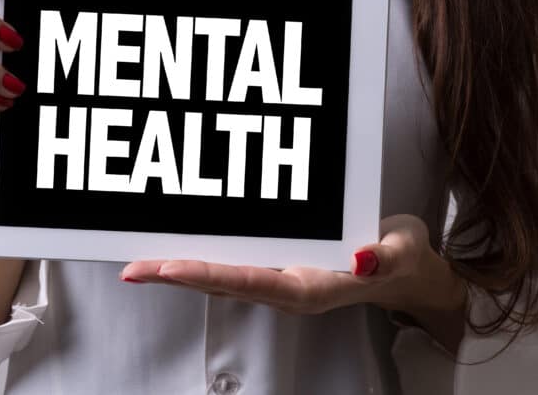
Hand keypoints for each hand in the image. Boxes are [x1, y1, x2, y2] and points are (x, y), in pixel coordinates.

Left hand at [120, 214, 466, 351]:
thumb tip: (361, 259)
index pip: (252, 280)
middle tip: (131, 266)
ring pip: (221, 275)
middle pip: (222, 281)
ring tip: (140, 260)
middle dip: (176, 274)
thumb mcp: (403, 251)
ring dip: (180, 268)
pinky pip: (233, 264)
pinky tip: (180, 249)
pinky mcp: (278, 267)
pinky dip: (203, 258)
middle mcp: (288, 287)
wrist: (405, 272)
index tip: (170, 266)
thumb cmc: (401, 257)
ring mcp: (280, 279)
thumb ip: (383, 258)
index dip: (209, 273)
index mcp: (313, 286)